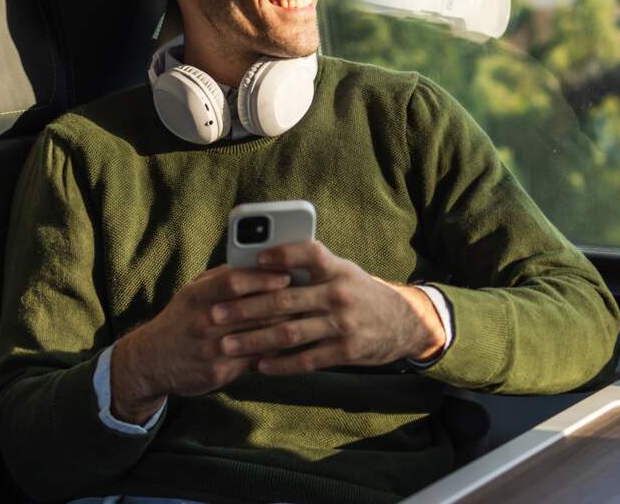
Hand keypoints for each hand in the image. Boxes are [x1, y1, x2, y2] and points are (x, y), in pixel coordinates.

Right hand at [108, 265, 292, 423]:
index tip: (287, 274)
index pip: (233, 282)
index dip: (263, 277)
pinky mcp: (217, 373)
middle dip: (283, 303)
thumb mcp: (192, 292)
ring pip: (257, 337)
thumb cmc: (180, 319)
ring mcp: (210, 350)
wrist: (151, 362)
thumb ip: (222, 278)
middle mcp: (203, 323)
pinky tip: (290, 345)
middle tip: (307, 296)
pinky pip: (254, 361)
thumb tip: (257, 261)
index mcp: (196, 297)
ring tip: (306, 318)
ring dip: (284, 328)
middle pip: (252, 310)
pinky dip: (274, 352)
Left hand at [206, 241, 446, 374]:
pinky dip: (281, 364)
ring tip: (227, 345)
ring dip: (254, 340)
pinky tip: (259, 366)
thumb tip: (262, 266)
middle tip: (215, 314)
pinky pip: (306, 359)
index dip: (282, 255)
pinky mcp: (346, 351)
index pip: (309, 253)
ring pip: (289, 333)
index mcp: (337, 269)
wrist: (403, 322)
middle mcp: (339, 294)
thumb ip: (310, 270)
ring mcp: (342, 324)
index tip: (254, 260)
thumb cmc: (360, 293)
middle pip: (285, 300)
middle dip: (245, 308)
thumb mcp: (343, 272)